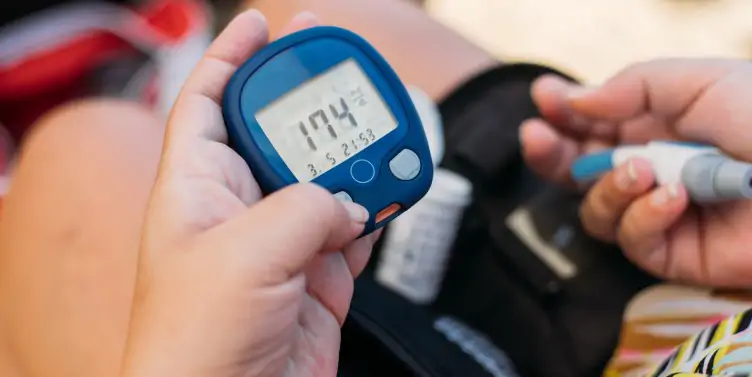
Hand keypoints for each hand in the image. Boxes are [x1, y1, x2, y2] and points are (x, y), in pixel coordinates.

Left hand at [120, 10, 379, 376]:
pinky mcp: (315, 279)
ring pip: (324, 181)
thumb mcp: (246, 257)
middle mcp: (237, 211)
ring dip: (355, 162)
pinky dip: (375, 212)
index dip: (229, 57)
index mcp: (197, 190)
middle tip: (344, 76)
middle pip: (278, 135)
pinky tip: (391, 193)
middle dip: (310, 105)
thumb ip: (303, 211)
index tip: (260, 24)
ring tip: (384, 139)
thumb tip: (345, 202)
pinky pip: (353, 229)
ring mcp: (279, 245)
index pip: (207, 102)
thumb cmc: (196, 345)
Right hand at [520, 59, 751, 286]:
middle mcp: (649, 169)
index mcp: (655, 125)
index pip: (592, 122)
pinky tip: (674, 200)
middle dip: (551, 153)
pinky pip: (629, 238)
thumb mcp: (696, 82)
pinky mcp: (669, 252)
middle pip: (577, 168)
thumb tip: (573, 100)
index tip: (542, 98)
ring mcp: (656, 211)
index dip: (561, 112)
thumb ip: (628, 87)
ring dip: (607, 187)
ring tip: (643, 171)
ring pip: (594, 207)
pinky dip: (643, 217)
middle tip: (535, 137)